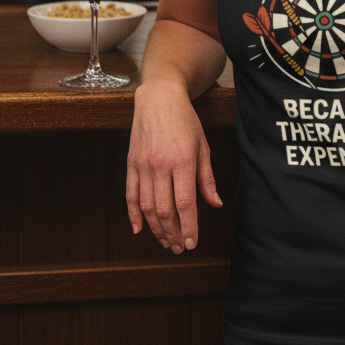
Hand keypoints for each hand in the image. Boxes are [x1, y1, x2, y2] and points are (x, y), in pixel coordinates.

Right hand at [126, 79, 221, 253]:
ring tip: (166, 241)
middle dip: (173, 234)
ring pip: (147, 207)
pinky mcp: (131, 163)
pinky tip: (140, 229)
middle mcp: (160, 165)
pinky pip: (130, 195)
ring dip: (156, 229)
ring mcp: (143, 165)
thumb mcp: (203, 146)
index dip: (189, 228)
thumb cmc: (185, 121)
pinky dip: (133, 215)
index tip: (193, 244)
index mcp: (182, 161)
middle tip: (180, 248)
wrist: (159, 97)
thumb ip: (206, 177)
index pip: (185, 204)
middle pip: (165, 210)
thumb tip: (214, 204)